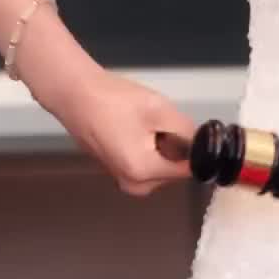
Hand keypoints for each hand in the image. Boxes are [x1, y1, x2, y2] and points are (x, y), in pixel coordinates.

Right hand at [52, 67, 196, 198]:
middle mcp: (134, 184)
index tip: (187, 130)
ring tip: (142, 122)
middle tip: (157, 121)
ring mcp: (122, 178)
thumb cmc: (114, 101)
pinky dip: (146, 146)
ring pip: (160, 164)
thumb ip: (188, 132)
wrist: (74, 94)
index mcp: (144, 173)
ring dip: (160, 145)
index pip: (188, 169)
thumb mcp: (160, 111)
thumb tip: (203, 146)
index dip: (195, 150)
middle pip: (173, 168)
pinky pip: (144, 162)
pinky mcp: (116, 169)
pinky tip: (132, 127)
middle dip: (173, 146)